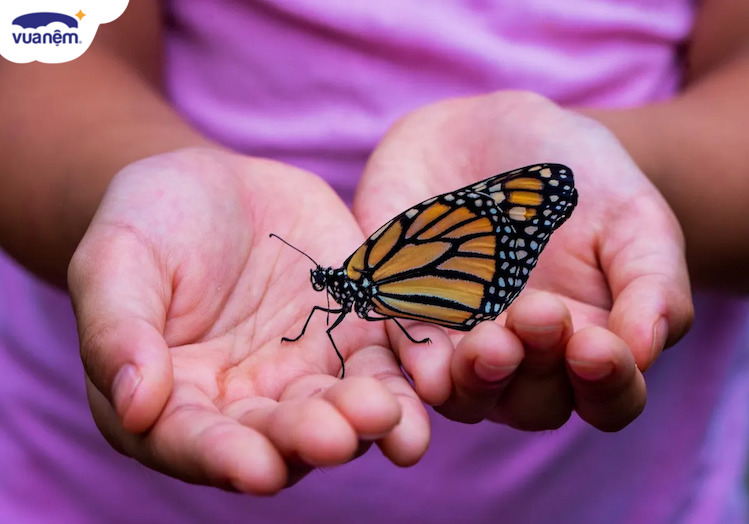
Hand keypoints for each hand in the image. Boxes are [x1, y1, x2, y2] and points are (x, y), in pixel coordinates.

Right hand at [68, 148, 428, 492]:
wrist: (214, 187)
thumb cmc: (148, 223)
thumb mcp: (116, 261)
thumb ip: (119, 331)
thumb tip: (134, 406)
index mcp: (176, 400)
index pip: (195, 442)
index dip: (223, 458)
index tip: (255, 468)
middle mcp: (247, 402)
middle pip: (279, 436)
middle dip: (309, 439)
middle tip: (336, 436)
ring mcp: (307, 371)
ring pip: (341, 409)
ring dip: (368, 422)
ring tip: (389, 416)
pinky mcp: (355, 335)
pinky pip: (386, 362)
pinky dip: (409, 376)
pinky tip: (432, 381)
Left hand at [354, 92, 693, 430]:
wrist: (492, 131)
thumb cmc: (579, 179)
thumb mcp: (633, 217)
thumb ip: (652, 283)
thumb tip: (645, 351)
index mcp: (587, 344)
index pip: (608, 398)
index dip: (608, 385)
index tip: (597, 346)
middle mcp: (523, 358)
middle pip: (533, 405)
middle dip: (536, 370)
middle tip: (537, 313)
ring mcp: (460, 343)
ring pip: (466, 395)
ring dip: (477, 379)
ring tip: (488, 342)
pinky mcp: (404, 316)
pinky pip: (404, 353)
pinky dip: (415, 361)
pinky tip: (427, 360)